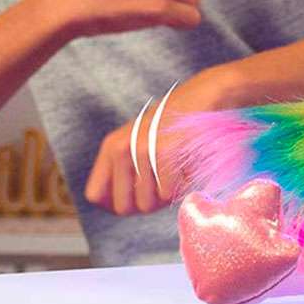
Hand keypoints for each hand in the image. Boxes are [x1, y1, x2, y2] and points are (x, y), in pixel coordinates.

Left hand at [84, 68, 227, 215]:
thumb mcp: (142, 141)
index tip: (138, 197)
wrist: (208, 95)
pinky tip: (188, 167)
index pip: (95, 195)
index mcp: (111, 146)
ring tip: (177, 173)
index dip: (117, 204)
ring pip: (147, 204)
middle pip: (122, 207)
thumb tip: (123, 209)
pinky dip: (181, 188)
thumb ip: (127, 170)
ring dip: (165, 197)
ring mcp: (142, 150)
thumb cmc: (178, 125)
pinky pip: (168, 194)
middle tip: (162, 189)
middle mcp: (121, 148)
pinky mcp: (165, 153)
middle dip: (144, 205)